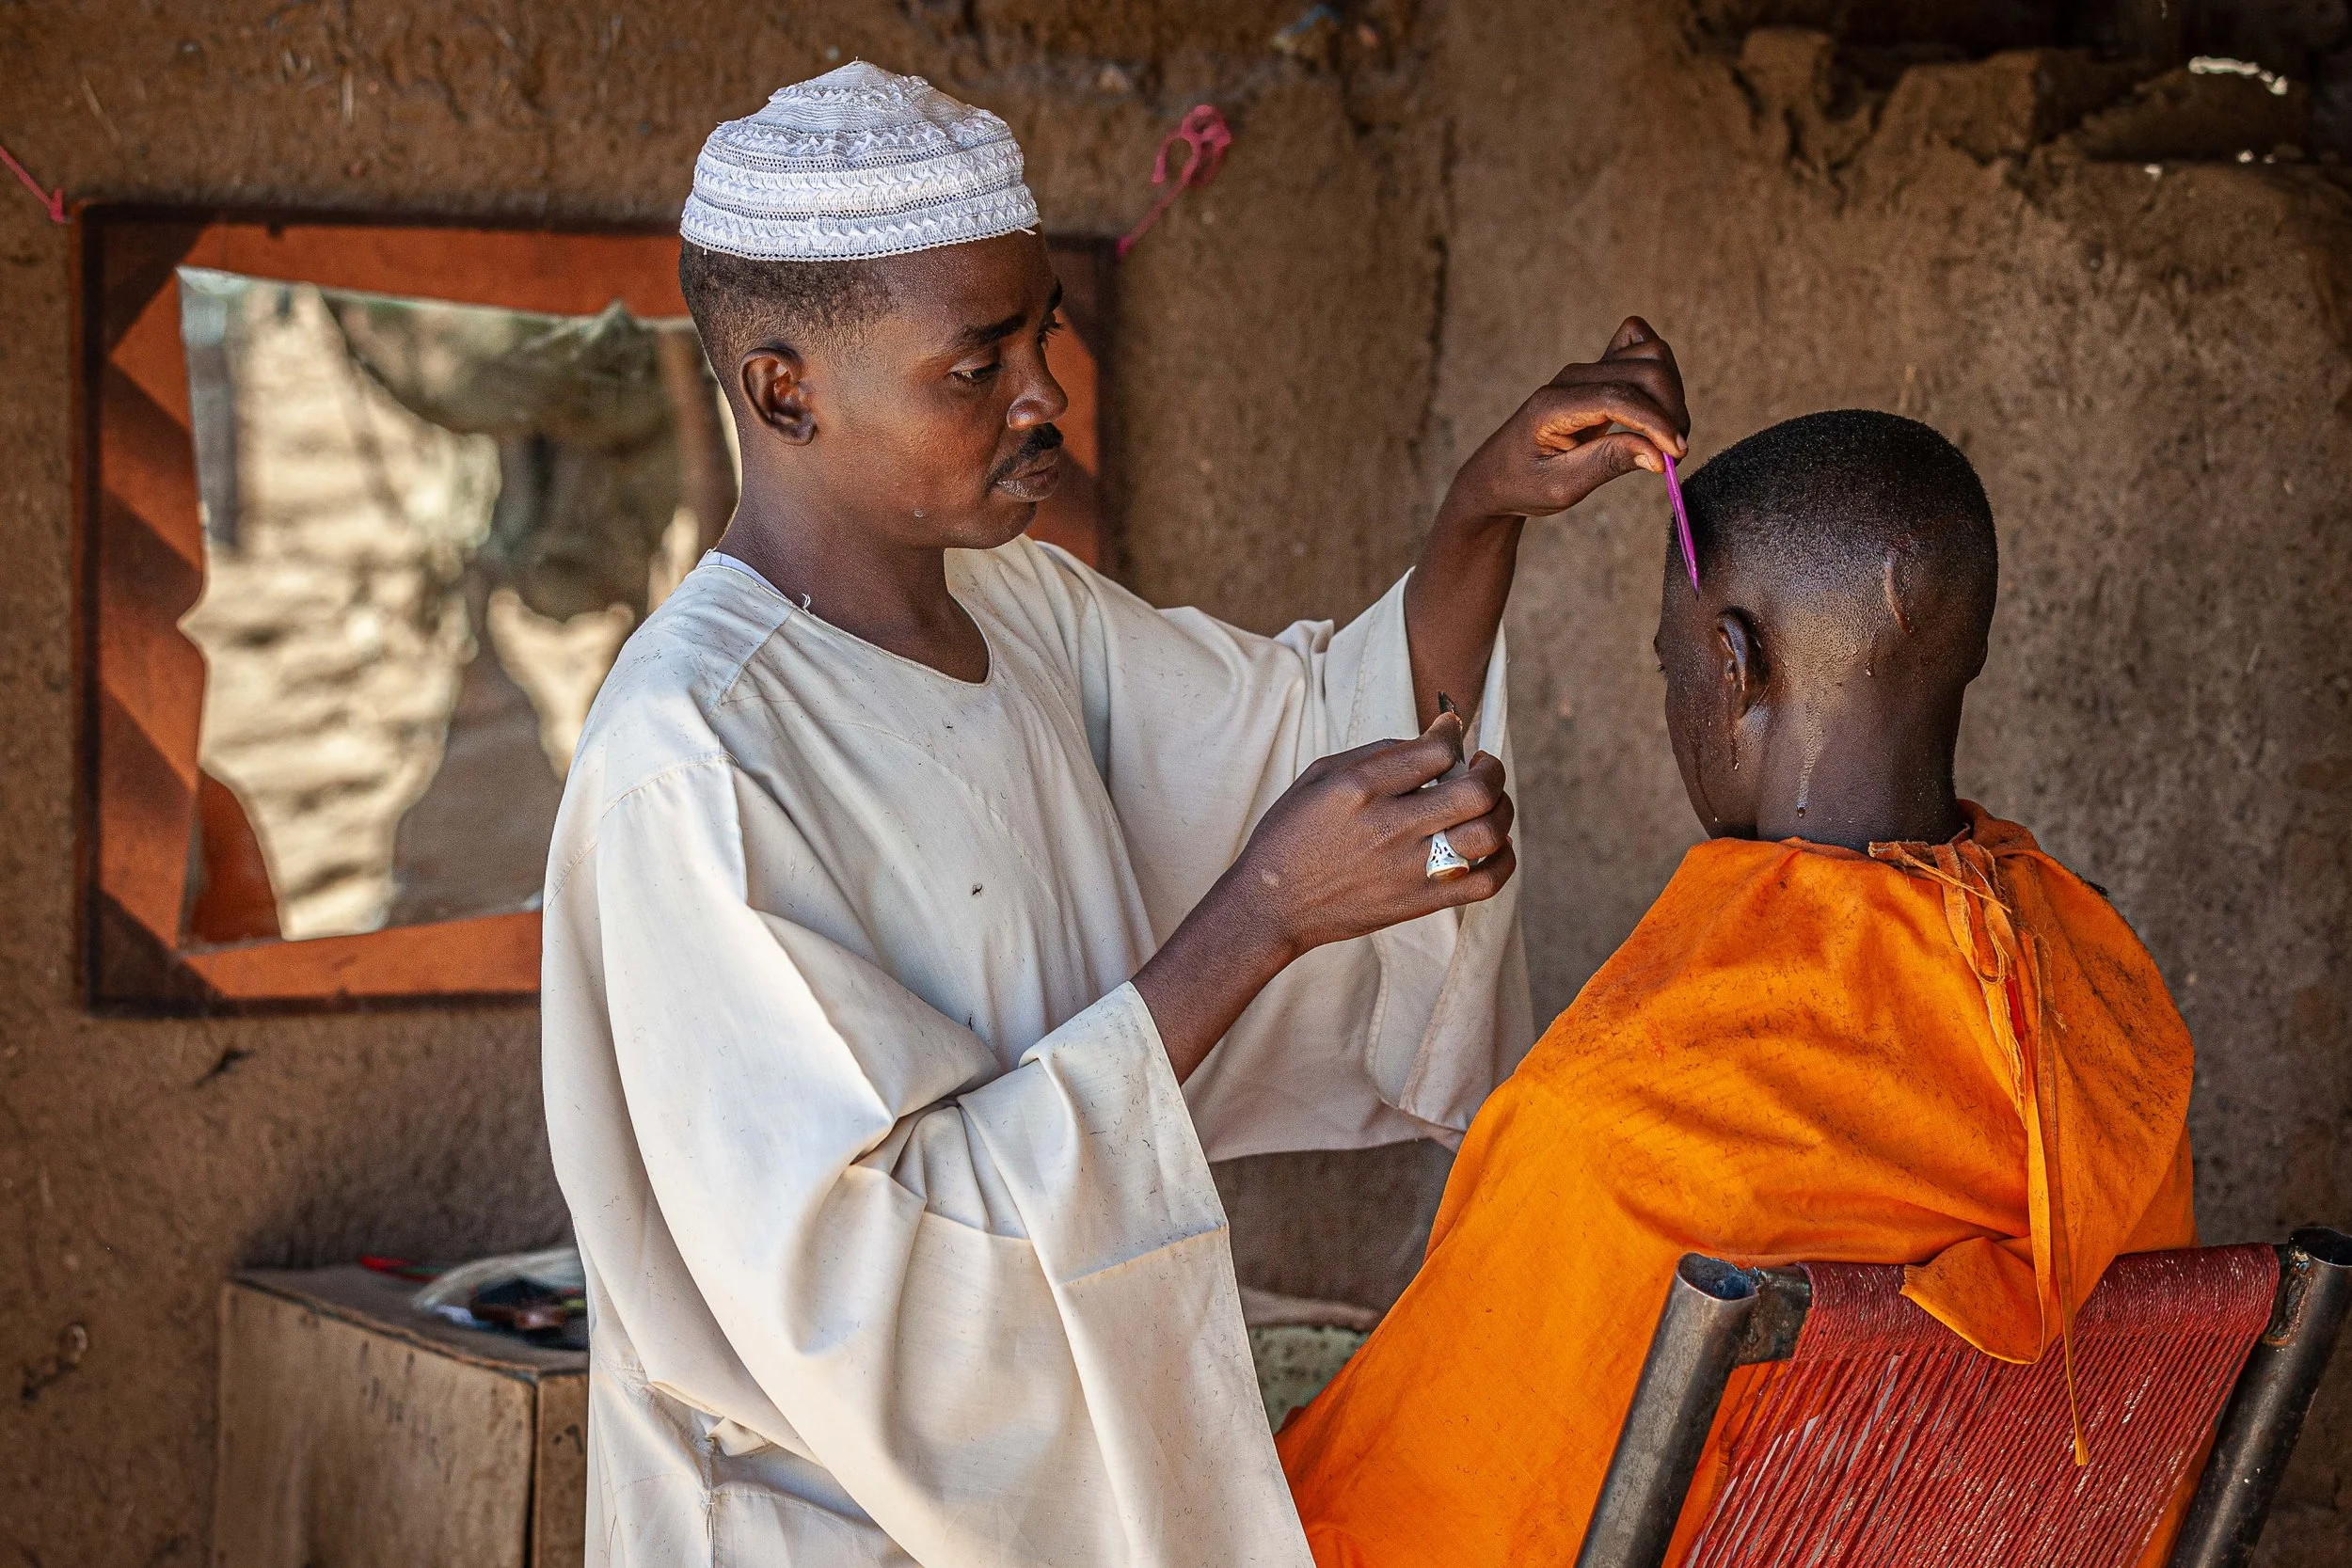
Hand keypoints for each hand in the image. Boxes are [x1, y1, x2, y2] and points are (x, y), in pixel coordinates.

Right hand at [1132, 711, 1515, 1082]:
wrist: (1271, 906)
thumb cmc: (1293, 834)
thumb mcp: (1321, 775)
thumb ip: (1379, 752)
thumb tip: (1437, 735)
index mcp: (1361, 788)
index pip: (1437, 750)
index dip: (1452, 734)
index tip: (1450, 734)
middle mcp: (1389, 826)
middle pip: (1475, 791)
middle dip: (1491, 770)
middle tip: (1482, 768)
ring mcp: (1407, 867)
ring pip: (1488, 833)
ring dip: (1502, 810)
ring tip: (1490, 804)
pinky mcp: (1418, 901)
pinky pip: (1485, 882)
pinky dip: (1503, 860)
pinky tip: (1491, 846)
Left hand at [1435, 316, 1688, 530]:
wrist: (1498, 474)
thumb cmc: (1523, 484)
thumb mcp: (1561, 486)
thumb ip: (1607, 464)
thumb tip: (1658, 454)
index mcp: (1553, 405)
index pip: (1618, 397)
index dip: (1655, 423)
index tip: (1677, 454)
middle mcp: (1571, 377)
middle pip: (1644, 368)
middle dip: (1671, 408)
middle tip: (1676, 452)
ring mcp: (1585, 370)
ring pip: (1650, 354)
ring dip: (1672, 391)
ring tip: (1669, 434)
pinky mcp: (1597, 372)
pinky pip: (1638, 346)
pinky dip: (1660, 369)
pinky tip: (1658, 404)